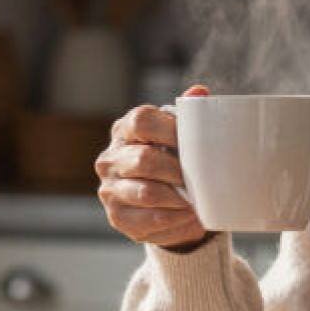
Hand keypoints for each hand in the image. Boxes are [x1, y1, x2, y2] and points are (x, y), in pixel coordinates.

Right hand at [96, 85, 214, 250]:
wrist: (168, 205)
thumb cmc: (175, 161)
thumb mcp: (181, 136)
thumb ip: (189, 113)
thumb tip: (199, 92)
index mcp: (124, 129)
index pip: (141, 121)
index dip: (170, 131)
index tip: (194, 144)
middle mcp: (110, 158)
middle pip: (145, 159)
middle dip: (178, 171)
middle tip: (199, 179)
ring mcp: (110, 189)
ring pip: (148, 193)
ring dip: (179, 198)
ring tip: (198, 200)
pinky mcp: (118, 217)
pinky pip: (152, 219)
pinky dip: (177, 219)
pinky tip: (189, 215)